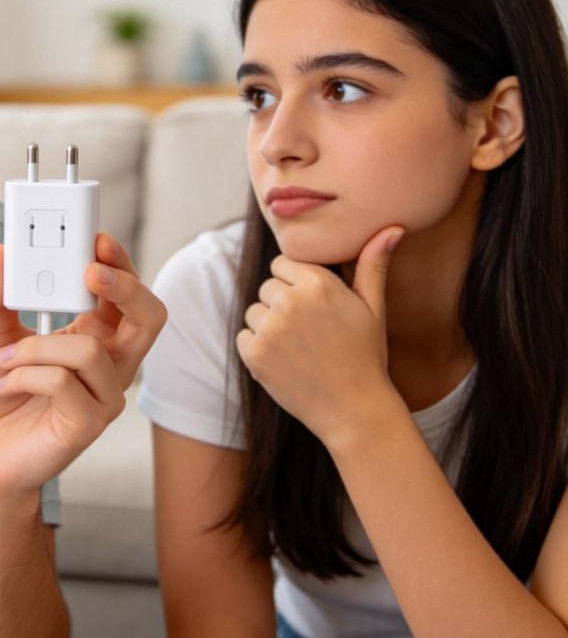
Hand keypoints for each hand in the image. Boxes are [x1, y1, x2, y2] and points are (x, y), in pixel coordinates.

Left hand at [0, 234, 166, 502]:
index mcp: (95, 335)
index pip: (125, 293)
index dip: (119, 263)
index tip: (96, 239)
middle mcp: (109, 364)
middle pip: (149, 317)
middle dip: (125, 287)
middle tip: (89, 271)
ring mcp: (105, 396)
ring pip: (91, 351)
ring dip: (38, 347)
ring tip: (5, 359)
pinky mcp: (89, 424)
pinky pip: (64, 383)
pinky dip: (26, 375)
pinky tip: (6, 383)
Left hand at [236, 226, 403, 448]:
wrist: (354, 410)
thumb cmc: (366, 355)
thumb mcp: (373, 308)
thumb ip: (374, 264)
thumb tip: (393, 227)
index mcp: (318, 282)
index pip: (283, 263)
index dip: (297, 284)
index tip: (314, 308)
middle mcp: (290, 301)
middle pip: (267, 287)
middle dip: (282, 304)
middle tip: (310, 332)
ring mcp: (270, 328)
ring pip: (254, 311)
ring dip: (269, 326)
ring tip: (300, 348)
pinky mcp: (254, 353)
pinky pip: (244, 336)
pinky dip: (258, 348)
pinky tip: (286, 361)